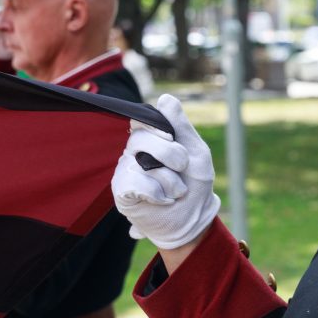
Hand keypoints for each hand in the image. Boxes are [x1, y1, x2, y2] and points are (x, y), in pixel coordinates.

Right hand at [111, 94, 220, 249]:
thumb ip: (181, 125)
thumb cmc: (195, 185)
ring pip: (139, 162)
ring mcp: (126, 169)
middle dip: (170, 153)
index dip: (157, 127)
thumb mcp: (196, 151)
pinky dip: (154, 192)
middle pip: (141, 137)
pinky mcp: (122, 190)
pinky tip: (162, 199)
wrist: (193, 219)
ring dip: (168, 179)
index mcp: (152, 138)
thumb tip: (165, 98)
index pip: (143, 118)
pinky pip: (133, 182)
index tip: (172, 137)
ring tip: (176, 191)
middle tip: (182, 168)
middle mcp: (135, 151)